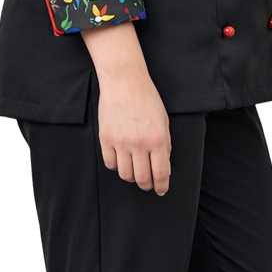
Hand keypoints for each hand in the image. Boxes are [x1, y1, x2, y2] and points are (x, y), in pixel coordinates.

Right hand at [96, 71, 171, 193]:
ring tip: (135, 171)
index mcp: (158, 139)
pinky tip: (121, 160)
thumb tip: (164, 168)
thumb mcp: (164, 122)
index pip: (161, 173)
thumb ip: (165, 146)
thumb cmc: (147, 99)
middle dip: (147, 185)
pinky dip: (116, 166)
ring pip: (125, 174)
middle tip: (148, 184)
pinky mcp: (106, 138)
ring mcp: (121, 142)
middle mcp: (140, 143)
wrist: (125, 81)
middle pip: (142, 178)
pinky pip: (110, 163)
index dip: (162, 186)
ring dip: (131, 177)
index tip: (161, 190)